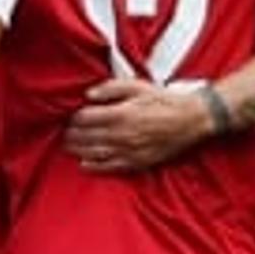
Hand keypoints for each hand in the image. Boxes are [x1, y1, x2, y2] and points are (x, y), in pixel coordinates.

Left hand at [65, 76, 216, 172]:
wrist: (190, 119)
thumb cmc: (164, 100)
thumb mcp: (137, 86)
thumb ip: (110, 88)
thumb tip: (88, 94)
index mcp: (120, 114)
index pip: (85, 118)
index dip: (73, 118)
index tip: (69, 116)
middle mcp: (121, 134)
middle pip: (86, 137)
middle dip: (72, 135)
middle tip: (64, 133)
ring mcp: (128, 150)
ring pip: (94, 153)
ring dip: (78, 150)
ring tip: (68, 146)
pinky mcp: (137, 162)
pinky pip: (110, 167)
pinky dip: (94, 167)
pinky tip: (84, 164)